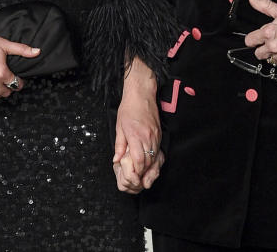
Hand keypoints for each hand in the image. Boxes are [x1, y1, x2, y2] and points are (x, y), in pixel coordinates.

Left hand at [113, 57, 162, 192]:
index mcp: (136, 135)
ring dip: (149, 169)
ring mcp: (155, 136)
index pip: (139, 160)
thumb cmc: (129, 108)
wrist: (141, 94)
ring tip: (143, 177)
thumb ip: (119, 145)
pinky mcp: (159, 135)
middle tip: (137, 182)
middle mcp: (148, 137)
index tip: (132, 177)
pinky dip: (154, 160)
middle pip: (148, 162)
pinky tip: (150, 165)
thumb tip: (117, 159)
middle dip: (143, 174)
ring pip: (154, 158)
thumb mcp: (119, 126)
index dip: (136, 171)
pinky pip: (158, 152)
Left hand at [242, 0, 276, 67]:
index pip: (249, 40)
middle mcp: (274, 46)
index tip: (255, 38)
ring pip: (269, 60)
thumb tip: (253, 0)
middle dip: (262, 48)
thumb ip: (265, 6)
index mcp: (270, 32)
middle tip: (270, 42)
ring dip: (273, 55)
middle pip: (257, 53)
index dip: (252, 38)